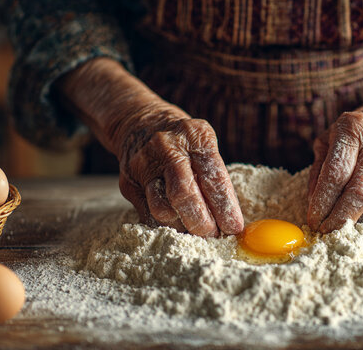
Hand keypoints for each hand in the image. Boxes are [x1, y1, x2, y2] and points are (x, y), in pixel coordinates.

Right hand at [118, 116, 243, 236]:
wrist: (140, 126)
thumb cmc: (184, 144)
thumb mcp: (204, 148)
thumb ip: (214, 179)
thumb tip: (229, 222)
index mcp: (194, 136)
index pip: (213, 176)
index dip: (225, 207)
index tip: (234, 227)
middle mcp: (167, 148)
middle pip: (184, 194)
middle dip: (202, 222)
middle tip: (214, 235)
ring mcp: (144, 165)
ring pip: (163, 210)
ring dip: (183, 227)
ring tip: (196, 231)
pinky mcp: (129, 184)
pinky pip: (148, 214)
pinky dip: (166, 225)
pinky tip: (177, 224)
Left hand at [307, 112, 362, 232]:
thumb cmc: (354, 138)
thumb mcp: (328, 141)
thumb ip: (319, 171)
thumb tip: (313, 205)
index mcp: (355, 128)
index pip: (336, 173)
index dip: (323, 201)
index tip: (312, 220)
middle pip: (359, 193)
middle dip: (339, 219)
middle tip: (325, 232)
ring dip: (354, 225)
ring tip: (338, 230)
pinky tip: (358, 223)